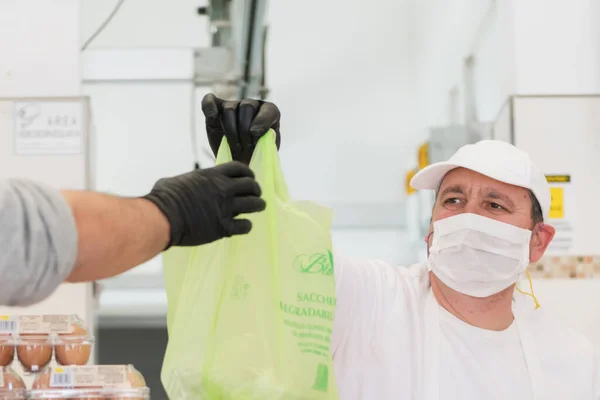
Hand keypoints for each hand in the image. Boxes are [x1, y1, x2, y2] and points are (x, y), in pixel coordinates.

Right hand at [143, 162, 265, 248]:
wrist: (163, 218)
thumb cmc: (163, 199)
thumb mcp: (175, 181)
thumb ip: (186, 181)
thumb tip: (177, 184)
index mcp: (212, 176)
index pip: (239, 168)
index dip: (247, 173)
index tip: (249, 178)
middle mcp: (223, 189)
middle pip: (251, 185)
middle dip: (256, 189)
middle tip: (255, 194)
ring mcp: (226, 208)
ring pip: (254, 204)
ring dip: (258, 205)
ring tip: (258, 207)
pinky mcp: (224, 227)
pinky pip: (245, 225)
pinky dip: (247, 225)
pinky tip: (244, 226)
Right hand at [201, 93, 280, 163]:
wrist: (239, 162)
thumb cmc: (255, 156)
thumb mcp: (266, 151)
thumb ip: (266, 141)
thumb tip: (255, 133)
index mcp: (270, 113)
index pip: (268, 110)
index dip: (262, 121)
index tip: (255, 135)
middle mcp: (252, 105)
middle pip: (247, 107)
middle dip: (244, 129)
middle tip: (244, 147)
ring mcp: (233, 105)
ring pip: (230, 109)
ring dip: (230, 129)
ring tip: (234, 146)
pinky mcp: (216, 110)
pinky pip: (210, 100)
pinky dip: (209, 106)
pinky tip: (212, 116)